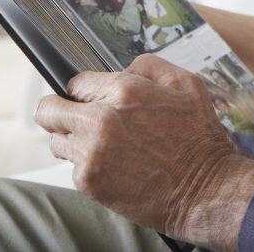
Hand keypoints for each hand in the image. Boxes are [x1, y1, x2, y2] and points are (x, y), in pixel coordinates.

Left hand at [33, 54, 253, 250]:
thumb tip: (124, 68)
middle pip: (48, 110)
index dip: (87, 90)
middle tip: (79, 119)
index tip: (94, 99)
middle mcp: (101, 119)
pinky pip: (72, 168)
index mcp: (125, 90)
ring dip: (73, 140)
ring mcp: (92, 152)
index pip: (76, 82)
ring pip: (57, 141)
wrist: (205, 188)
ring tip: (104, 145)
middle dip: (60, 112)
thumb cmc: (199, 137)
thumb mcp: (188, 85)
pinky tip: (116, 166)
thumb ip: (150, 66)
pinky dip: (89, 166)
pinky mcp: (89, 181)